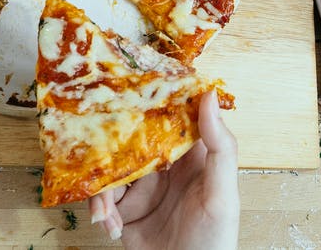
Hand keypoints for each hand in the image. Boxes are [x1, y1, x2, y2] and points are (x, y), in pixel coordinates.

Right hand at [87, 91, 240, 249]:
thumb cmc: (215, 243)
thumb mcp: (222, 194)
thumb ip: (221, 146)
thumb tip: (210, 96)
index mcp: (190, 157)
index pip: (169, 119)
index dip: (151, 102)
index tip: (130, 87)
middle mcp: (164, 169)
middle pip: (130, 141)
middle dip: (110, 145)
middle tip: (97, 145)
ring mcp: (142, 189)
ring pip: (110, 169)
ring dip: (102, 189)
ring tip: (107, 212)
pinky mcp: (124, 210)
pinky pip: (101, 197)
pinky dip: (99, 209)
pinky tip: (109, 224)